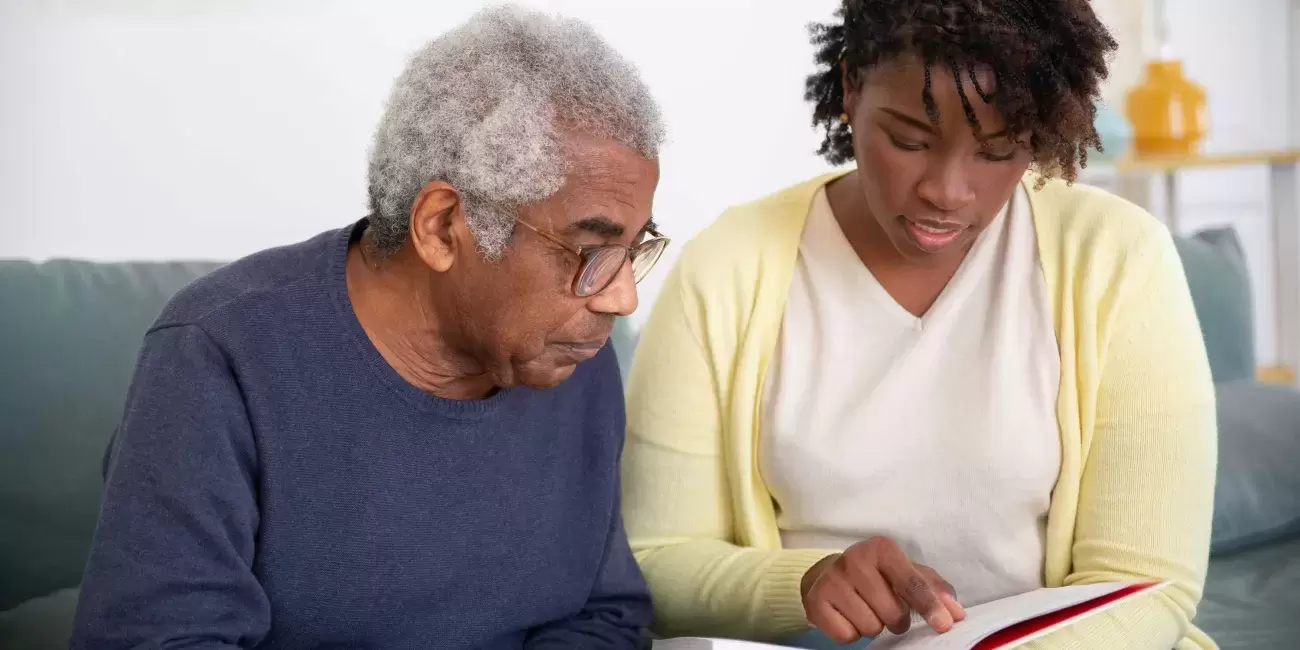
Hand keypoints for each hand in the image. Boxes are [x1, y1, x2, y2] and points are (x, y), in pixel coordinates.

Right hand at [800, 537, 965, 643]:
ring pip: (870, 627)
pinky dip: (851, 632)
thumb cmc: (876, 575)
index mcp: (882, 549)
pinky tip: (848, 615)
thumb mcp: (907, 572)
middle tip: (886, 607)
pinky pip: (846, 635)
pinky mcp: (816, 601)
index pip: (912, 583)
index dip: (930, 607)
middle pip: (892, 612)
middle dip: (895, 618)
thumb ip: (935, 590)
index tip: (944, 625)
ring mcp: (832, 580)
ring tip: (866, 609)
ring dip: (873, 625)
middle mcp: (854, 560)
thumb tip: (955, 613)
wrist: (828, 575)